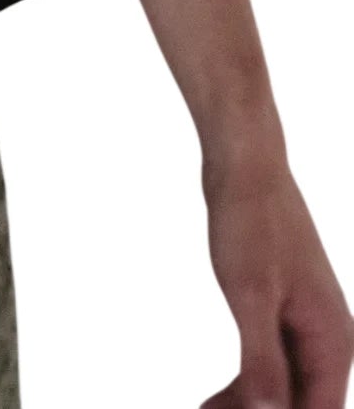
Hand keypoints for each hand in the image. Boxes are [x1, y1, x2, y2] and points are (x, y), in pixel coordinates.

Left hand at [198, 150, 353, 408]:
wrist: (246, 165)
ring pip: (288, 388)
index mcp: (332, 342)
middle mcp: (328, 339)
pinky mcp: (284, 310)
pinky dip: (250, 383)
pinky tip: (218, 397)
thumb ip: (262, 359)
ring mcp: (307, 324)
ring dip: (253, 408)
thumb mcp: (250, 294)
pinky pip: (275, 362)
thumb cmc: (251, 221)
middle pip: (304, 405)